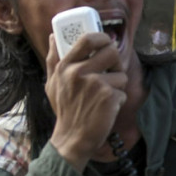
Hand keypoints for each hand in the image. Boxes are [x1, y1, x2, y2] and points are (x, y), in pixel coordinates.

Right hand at [45, 32, 127, 171]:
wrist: (72, 138)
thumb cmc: (65, 110)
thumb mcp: (52, 83)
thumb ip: (53, 59)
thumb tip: (54, 36)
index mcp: (65, 66)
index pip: (87, 39)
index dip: (102, 37)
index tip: (106, 43)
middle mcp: (79, 72)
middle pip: (111, 51)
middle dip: (116, 62)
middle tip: (112, 72)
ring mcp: (95, 84)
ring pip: (121, 74)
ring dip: (117, 86)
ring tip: (105, 97)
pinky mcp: (108, 97)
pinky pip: (123, 92)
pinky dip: (118, 102)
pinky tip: (106, 109)